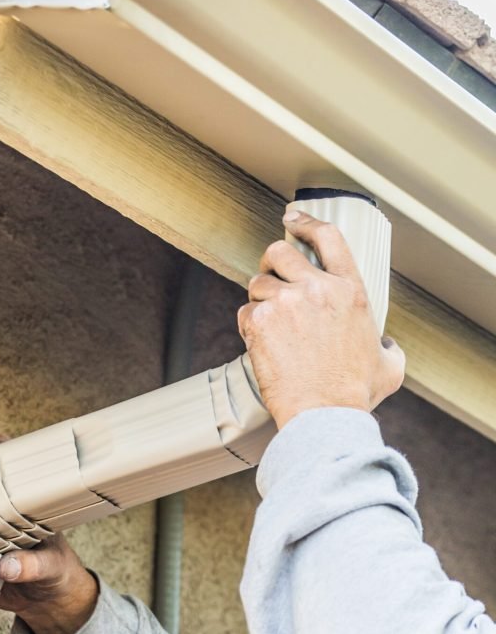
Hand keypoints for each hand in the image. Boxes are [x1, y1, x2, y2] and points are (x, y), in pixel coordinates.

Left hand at [237, 211, 404, 428]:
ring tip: (270, 324)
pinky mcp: (260, 322)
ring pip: (258, 283)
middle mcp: (318, 289)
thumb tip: (386, 344)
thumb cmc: (354, 394)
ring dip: (260, 299)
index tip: (292, 219)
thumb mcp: (389, 365)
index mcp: (351, 291)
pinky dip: (250, 325)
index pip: (328, 238)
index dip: (307, 222)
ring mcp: (286, 303)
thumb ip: (387, 346)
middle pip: (280, 252)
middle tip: (271, 278)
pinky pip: (245, 311)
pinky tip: (262, 344)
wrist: (323, 415)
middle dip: (271, 262)